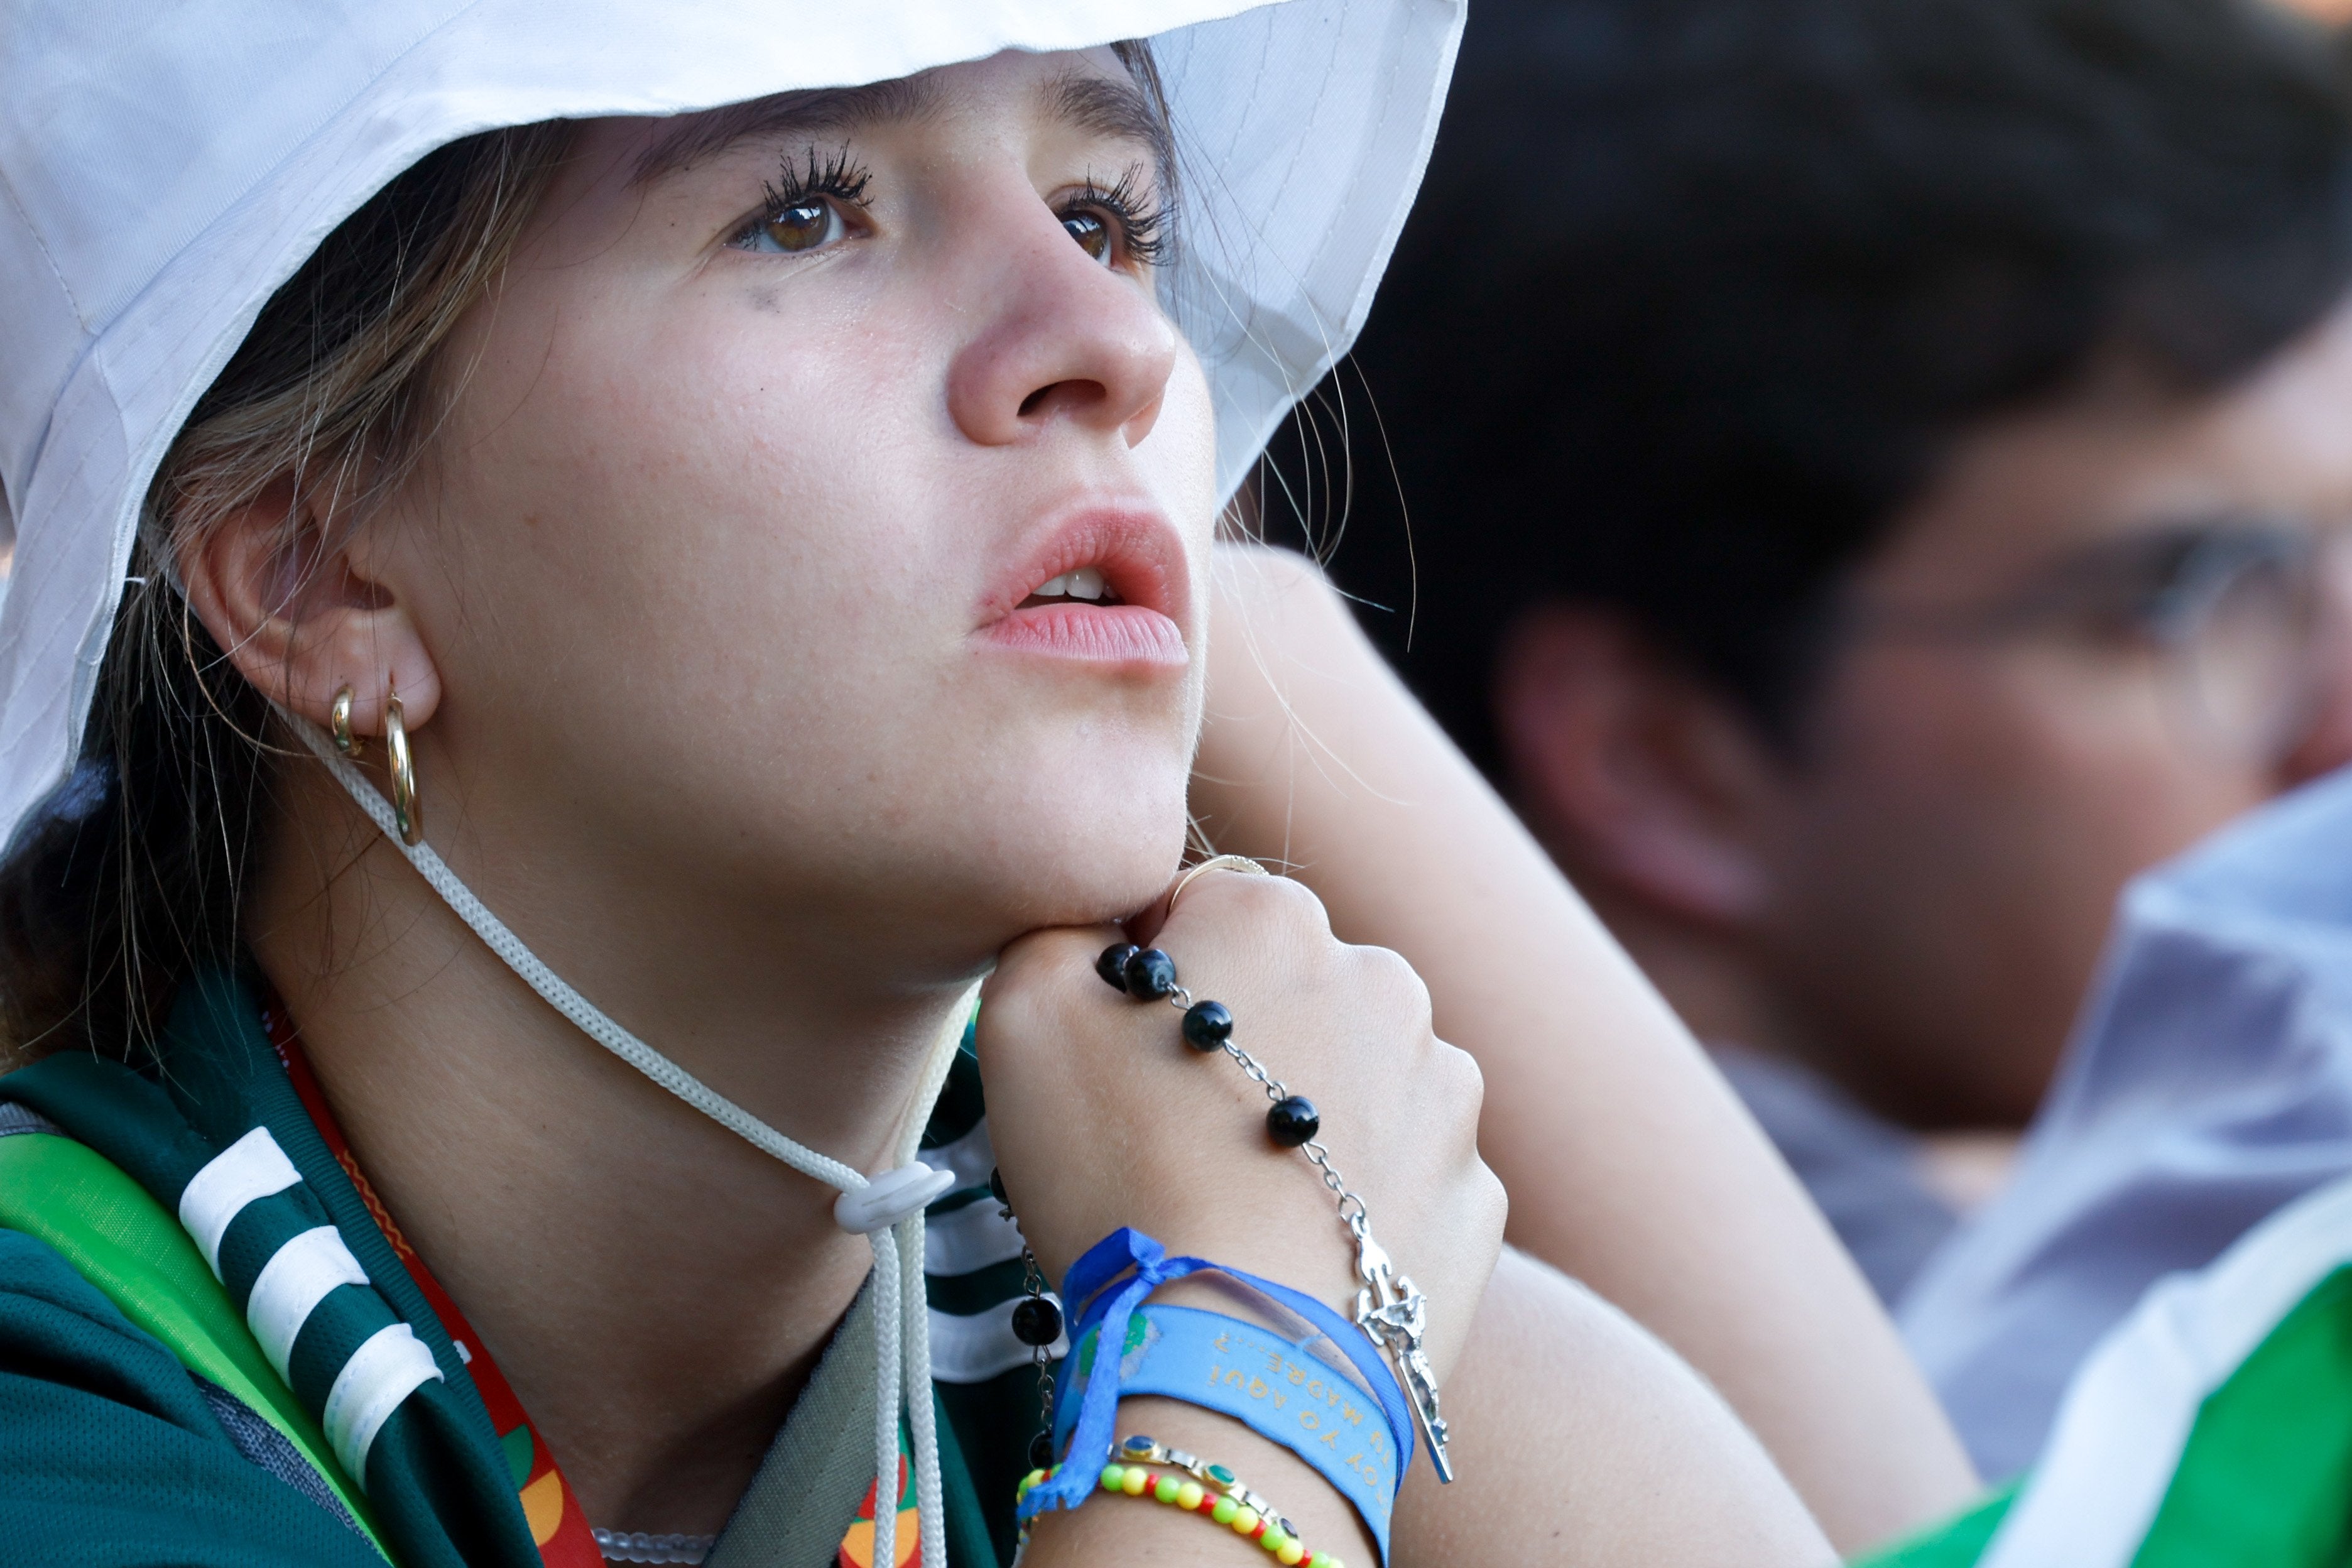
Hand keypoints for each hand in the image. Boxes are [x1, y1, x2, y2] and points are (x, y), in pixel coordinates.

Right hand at [978, 867, 1505, 1385]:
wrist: (1238, 1358)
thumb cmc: (1118, 1173)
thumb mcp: (1023, 1011)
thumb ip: (1058, 931)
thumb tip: (1102, 937)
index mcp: (1274, 916)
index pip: (1199, 910)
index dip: (1142, 987)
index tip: (1118, 1063)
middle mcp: (1383, 980)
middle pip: (1287, 995)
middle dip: (1235, 1048)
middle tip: (1171, 1141)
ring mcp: (1444, 1092)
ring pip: (1352, 1083)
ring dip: (1303, 1123)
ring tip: (1235, 1204)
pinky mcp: (1475, 1193)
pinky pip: (1401, 1176)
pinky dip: (1354, 1203)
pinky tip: (1296, 1251)